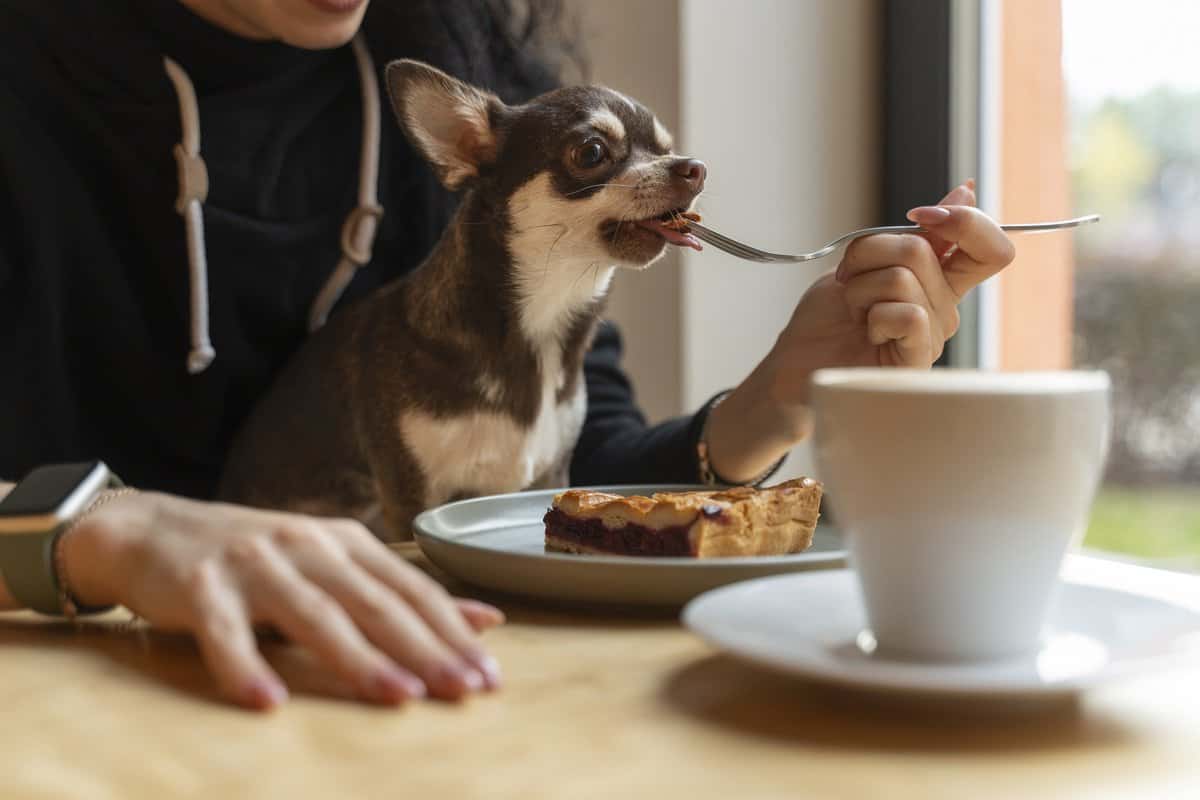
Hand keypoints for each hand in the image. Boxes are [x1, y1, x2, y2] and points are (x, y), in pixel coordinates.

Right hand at [60, 491, 504, 709]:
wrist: (149, 529)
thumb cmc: (255, 559)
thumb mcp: (332, 566)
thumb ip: (401, 595)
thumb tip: (484, 619)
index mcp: (344, 542)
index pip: (410, 590)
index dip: (452, 631)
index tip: (489, 675)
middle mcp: (306, 546)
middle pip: (375, 603)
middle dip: (425, 648)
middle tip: (465, 689)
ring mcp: (252, 563)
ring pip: (314, 616)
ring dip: (358, 659)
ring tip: (399, 697)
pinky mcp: (199, 585)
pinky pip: (224, 632)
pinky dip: (245, 666)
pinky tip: (269, 701)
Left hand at [705, 182, 1015, 480]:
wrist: (795, 365)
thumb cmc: (827, 319)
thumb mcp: (867, 262)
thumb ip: (916, 234)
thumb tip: (966, 189)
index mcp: (939, 280)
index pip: (990, 246)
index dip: (964, 220)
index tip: (919, 216)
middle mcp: (944, 308)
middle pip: (922, 248)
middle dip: (867, 253)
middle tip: (848, 281)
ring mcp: (934, 335)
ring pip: (904, 278)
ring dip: (859, 288)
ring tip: (853, 313)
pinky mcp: (917, 360)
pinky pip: (907, 315)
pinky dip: (873, 316)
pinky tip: (866, 333)